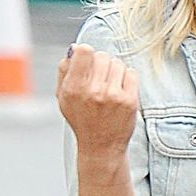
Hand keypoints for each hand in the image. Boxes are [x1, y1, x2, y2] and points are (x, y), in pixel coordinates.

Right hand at [56, 42, 137, 165]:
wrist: (101, 147)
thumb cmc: (82, 119)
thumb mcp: (64, 97)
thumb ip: (64, 71)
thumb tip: (75, 48)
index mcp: (74, 88)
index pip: (84, 51)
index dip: (86, 52)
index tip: (87, 61)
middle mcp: (93, 91)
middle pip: (102, 56)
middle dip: (101, 64)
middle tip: (99, 78)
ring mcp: (113, 96)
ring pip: (118, 63)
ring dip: (114, 71)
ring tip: (109, 86)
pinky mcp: (129, 101)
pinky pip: (131, 73)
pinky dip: (127, 78)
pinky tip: (120, 90)